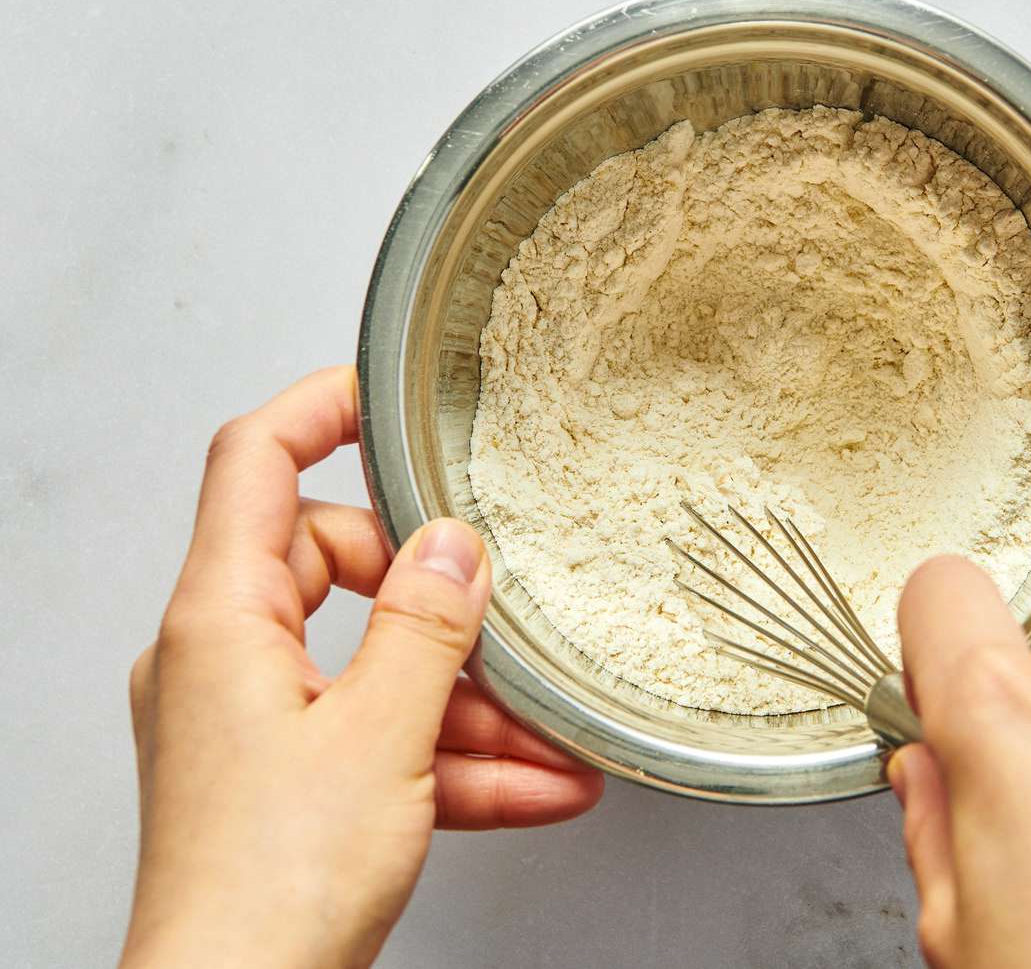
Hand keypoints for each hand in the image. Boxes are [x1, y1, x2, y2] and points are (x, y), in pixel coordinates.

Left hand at [122, 367, 603, 968]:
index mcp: (223, 620)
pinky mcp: (287, 777)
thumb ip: (426, 628)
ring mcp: (256, 719)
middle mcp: (227, 658)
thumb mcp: (381, 738)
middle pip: (337, 564)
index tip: (389, 396)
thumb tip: (456, 547)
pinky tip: (535, 786)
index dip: (322, 408)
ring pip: (374, 664)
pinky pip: (382, 736)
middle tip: (505, 620)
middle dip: (439, 601)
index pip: (258, 462)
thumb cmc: (268, 890)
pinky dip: (454, 757)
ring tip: (552, 738)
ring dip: (469, 700)